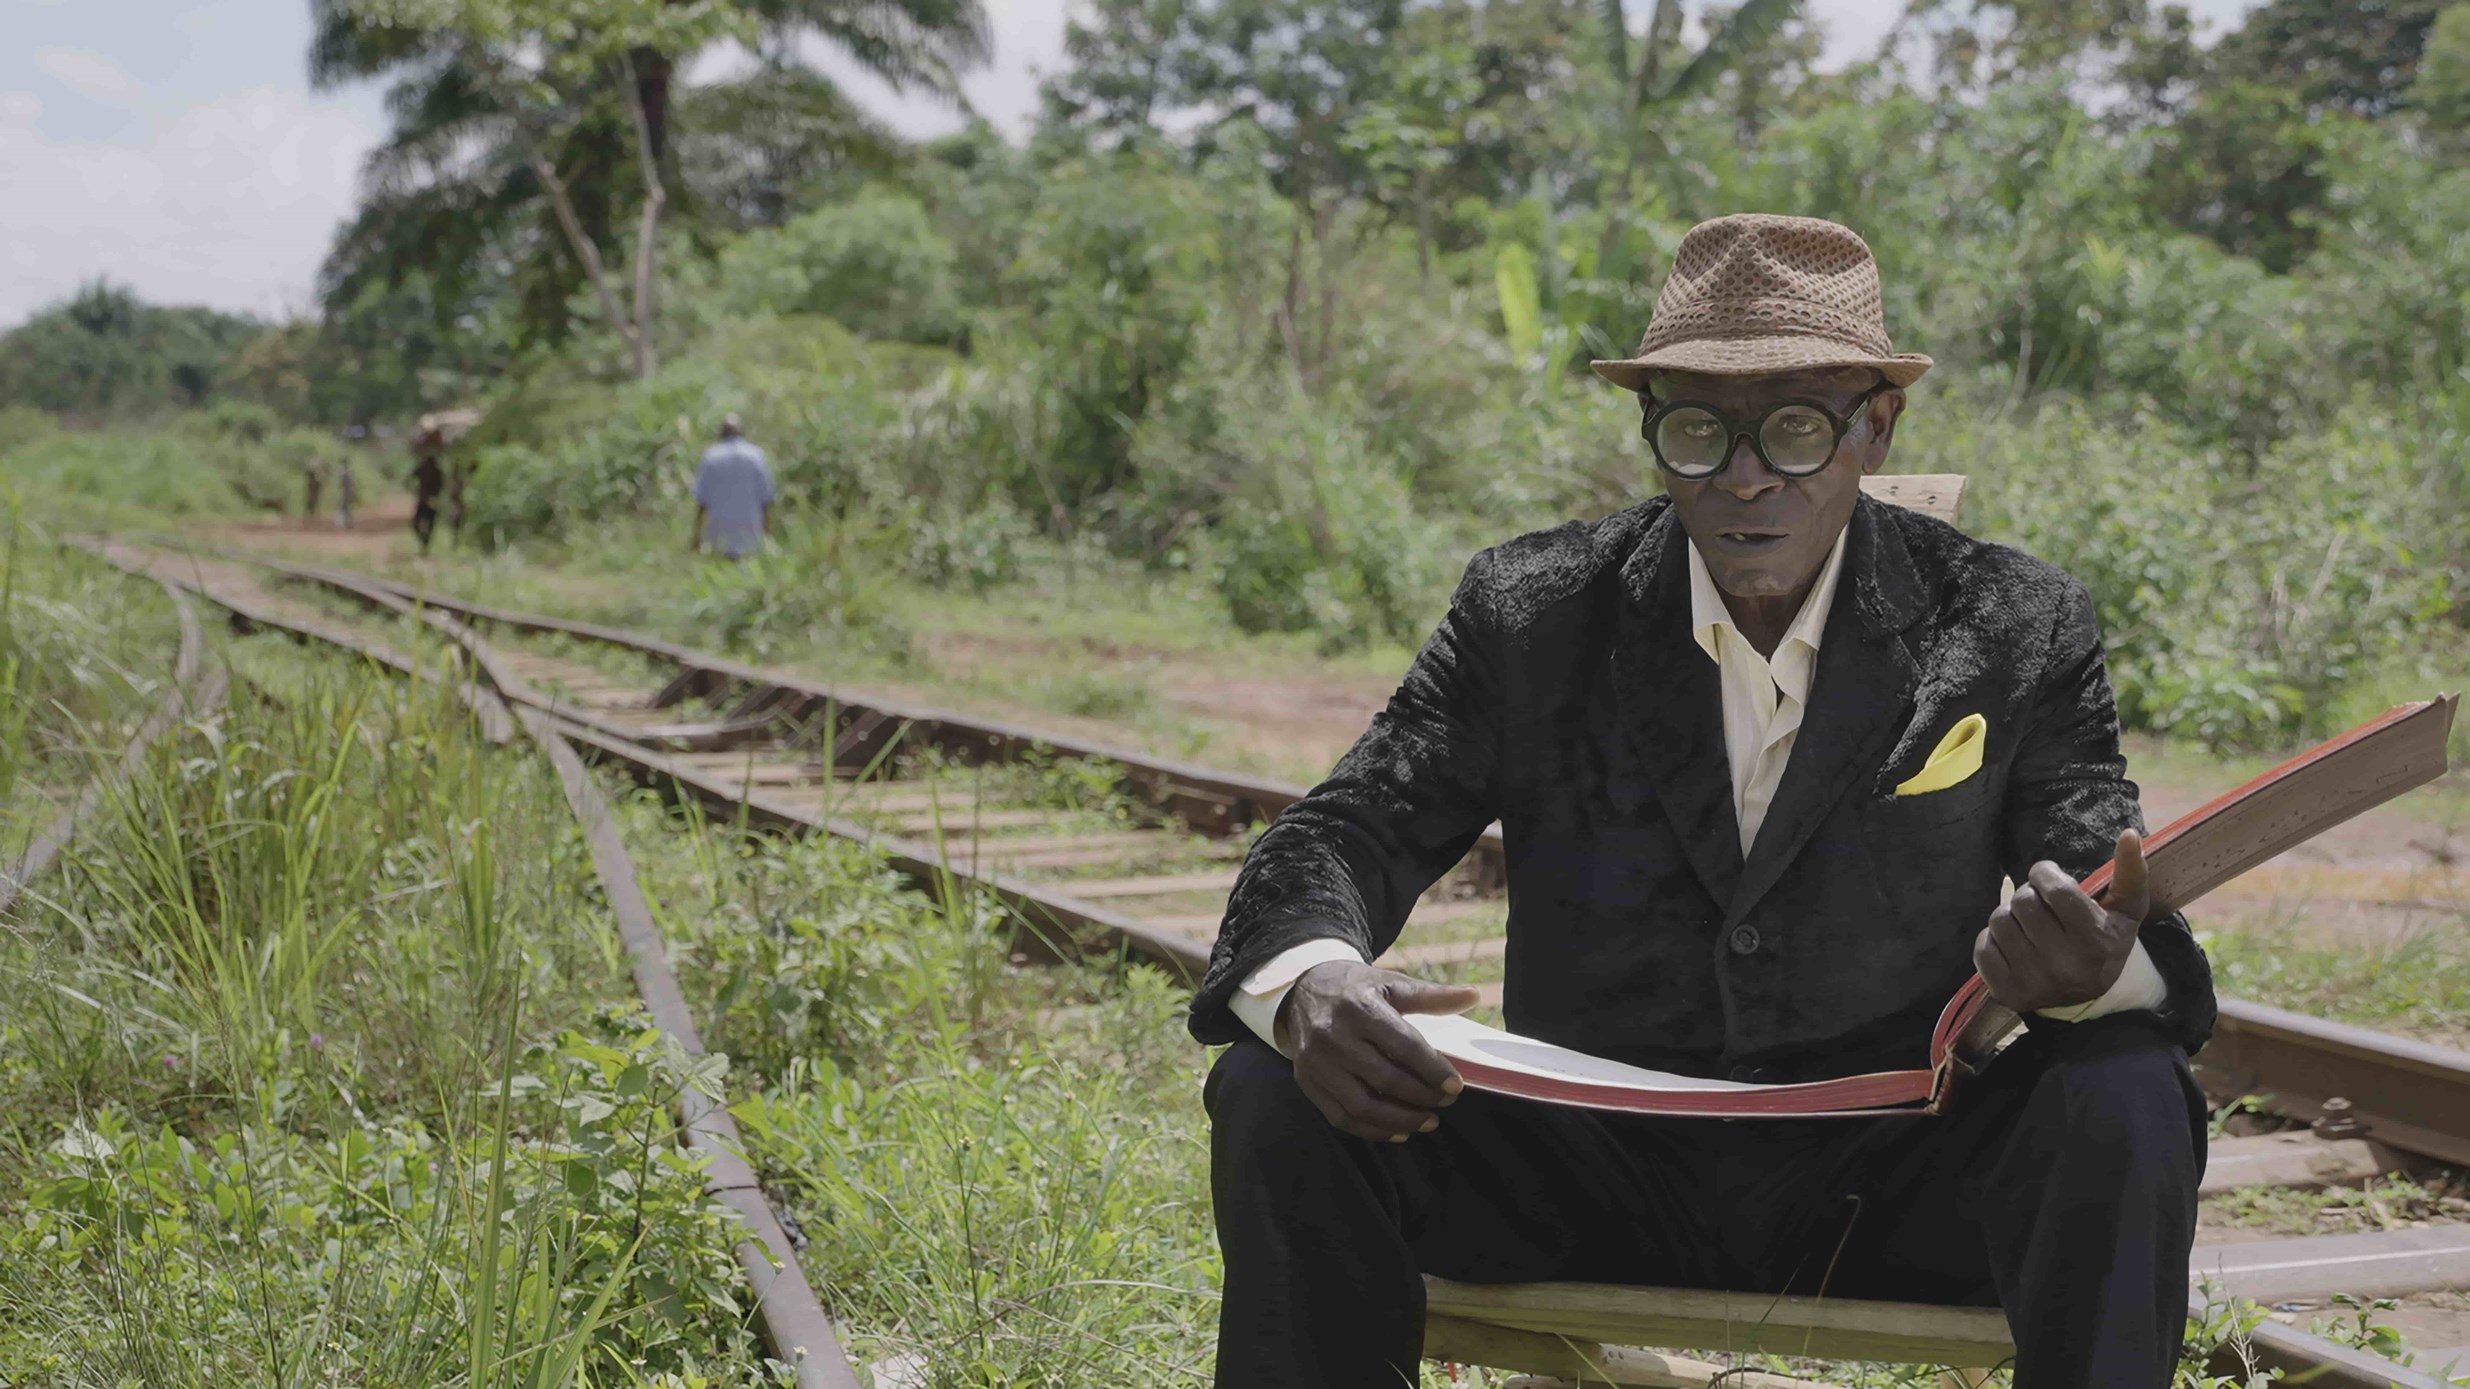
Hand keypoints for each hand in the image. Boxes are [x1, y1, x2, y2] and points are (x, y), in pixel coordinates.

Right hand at [1275, 960, 1476, 1142]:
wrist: (1300, 992)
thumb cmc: (1355, 989)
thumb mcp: (1390, 983)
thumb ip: (1431, 995)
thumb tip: (1472, 996)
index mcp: (1359, 1007)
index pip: (1403, 1045)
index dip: (1432, 1069)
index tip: (1455, 1086)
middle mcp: (1333, 1036)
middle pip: (1385, 1078)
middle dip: (1422, 1096)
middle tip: (1445, 1103)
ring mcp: (1317, 1063)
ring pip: (1363, 1105)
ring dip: (1401, 1120)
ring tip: (1428, 1121)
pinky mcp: (1307, 1082)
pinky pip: (1342, 1117)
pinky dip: (1373, 1130)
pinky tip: (1398, 1131)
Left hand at [1973, 829, 2151, 1012]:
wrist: (2087, 998)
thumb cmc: (2104, 940)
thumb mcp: (2126, 910)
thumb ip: (2131, 871)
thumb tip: (2129, 833)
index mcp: (2095, 941)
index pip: (2054, 888)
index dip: (2044, 873)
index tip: (2047, 876)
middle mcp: (2064, 965)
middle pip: (2022, 901)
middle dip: (2030, 895)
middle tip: (2042, 905)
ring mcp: (2034, 982)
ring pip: (1999, 921)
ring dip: (2010, 916)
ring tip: (2029, 926)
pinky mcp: (2008, 993)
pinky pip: (1982, 947)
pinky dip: (1994, 940)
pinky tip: (2015, 947)